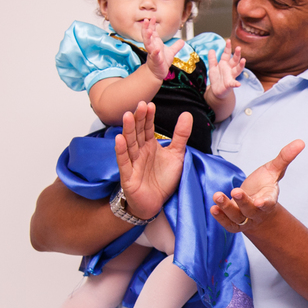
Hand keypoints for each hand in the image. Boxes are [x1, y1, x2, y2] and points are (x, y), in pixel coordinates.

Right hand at [115, 102, 189, 219]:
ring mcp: (132, 163)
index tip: (150, 104)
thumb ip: (181, 135)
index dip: (148, 117)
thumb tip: (187, 114)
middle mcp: (140, 152)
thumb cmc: (163, 180)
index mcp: (150, 145)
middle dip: (139, 119)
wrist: (155, 204)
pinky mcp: (128, 176)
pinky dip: (121, 151)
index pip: (147, 128)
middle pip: (138, 132)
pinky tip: (119, 139)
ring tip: (128, 116)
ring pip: (129, 144)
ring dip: (128, 130)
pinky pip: (123, 162)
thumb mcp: (176, 155)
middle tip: (141, 105)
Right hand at [142, 19, 182, 81]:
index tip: (152, 17)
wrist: (159, 73)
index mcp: (155, 43)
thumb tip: (182, 41)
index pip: (152, 32)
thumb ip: (176, 46)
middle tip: (146, 20)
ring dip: (148, 37)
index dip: (151, 25)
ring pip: (148, 43)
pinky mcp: (155, 60)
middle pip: (147, 35)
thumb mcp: (171, 52)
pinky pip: (154, 55)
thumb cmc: (162, 62)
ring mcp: (152, 53)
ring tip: (149, 30)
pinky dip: (155, 52)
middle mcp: (152, 47)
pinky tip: (157, 48)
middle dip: (146, 28)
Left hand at [206, 40, 244, 100]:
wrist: (216, 91)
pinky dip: (236, 84)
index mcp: (224, 64)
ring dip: (240, 65)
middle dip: (236, 54)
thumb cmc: (216, 79)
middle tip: (238, 48)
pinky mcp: (229, 84)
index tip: (228, 40)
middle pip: (234, 60)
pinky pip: (233, 84)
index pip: (226, 54)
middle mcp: (229, 69)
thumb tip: (211, 49)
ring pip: (237, 70)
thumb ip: (212, 59)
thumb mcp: (212, 67)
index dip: (227, 48)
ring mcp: (230, 76)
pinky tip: (238, 84)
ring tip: (243, 60)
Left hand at [211, 139, 304, 231]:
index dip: (265, 203)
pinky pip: (228, 224)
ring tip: (217, 196)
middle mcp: (257, 212)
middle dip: (243, 202)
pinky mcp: (234, 222)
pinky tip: (213, 208)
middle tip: (236, 191)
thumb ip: (285, 157)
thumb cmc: (265, 185)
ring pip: (237, 217)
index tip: (261, 202)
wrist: (256, 204)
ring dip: (226, 207)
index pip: (269, 203)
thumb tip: (301, 142)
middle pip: (251, 210)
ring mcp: (245, 218)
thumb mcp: (274, 170)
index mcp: (269, 200)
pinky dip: (220, 218)